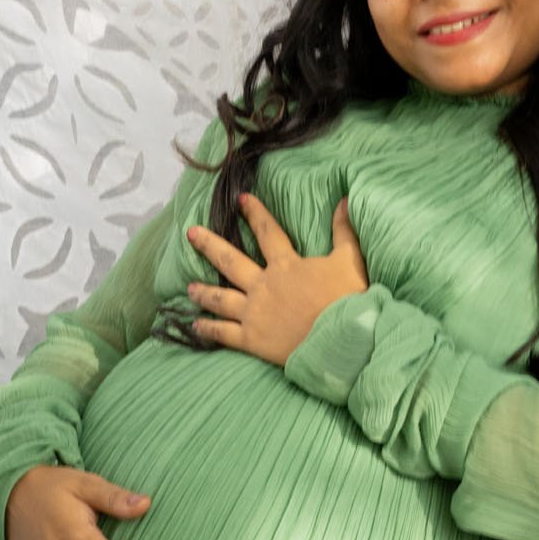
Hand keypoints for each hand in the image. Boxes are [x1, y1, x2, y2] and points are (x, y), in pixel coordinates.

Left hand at [186, 193, 367, 366]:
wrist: (342, 339)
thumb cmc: (348, 299)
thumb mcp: (350, 260)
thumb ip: (344, 230)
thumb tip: (345, 200)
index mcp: (286, 265)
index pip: (267, 232)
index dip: (254, 213)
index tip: (241, 200)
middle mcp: (263, 285)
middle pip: (230, 262)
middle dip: (209, 245)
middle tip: (191, 233)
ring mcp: (254, 313)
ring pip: (220, 298)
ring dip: (203, 291)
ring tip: (188, 287)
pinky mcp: (251, 340)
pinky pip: (223, 332)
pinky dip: (208, 329)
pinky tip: (195, 325)